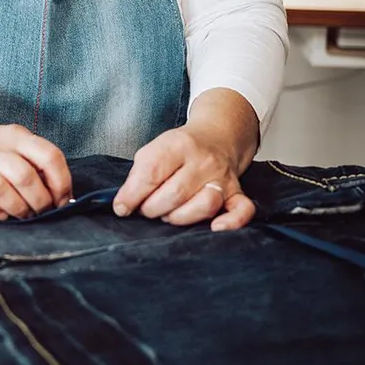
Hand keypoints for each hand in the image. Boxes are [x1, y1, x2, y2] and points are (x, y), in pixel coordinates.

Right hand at [0, 99, 72, 224]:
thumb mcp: (14, 142)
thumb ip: (37, 161)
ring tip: (21, 215)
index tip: (61, 200)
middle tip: (40, 212)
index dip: (61, 183)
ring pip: (0, 190)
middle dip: (40, 202)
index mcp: (14, 136)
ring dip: (18, 210)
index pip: (48, 156)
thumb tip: (63, 197)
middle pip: (24, 176)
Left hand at [112, 117, 255, 231]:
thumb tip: (124, 206)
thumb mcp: (154, 149)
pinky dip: (230, 223)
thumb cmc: (180, 149)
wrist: (217, 136)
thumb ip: (139, 175)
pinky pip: (242, 211)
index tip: (122, 207)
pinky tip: (213, 227)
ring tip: (168, 214)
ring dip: (179, 217)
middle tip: (146, 209)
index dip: (132, 194)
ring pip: (204, 205)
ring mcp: (222, 178)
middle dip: (152, 208)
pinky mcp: (237, 193)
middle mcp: (203, 161)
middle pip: (175, 193)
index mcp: (178, 145)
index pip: (152, 171)